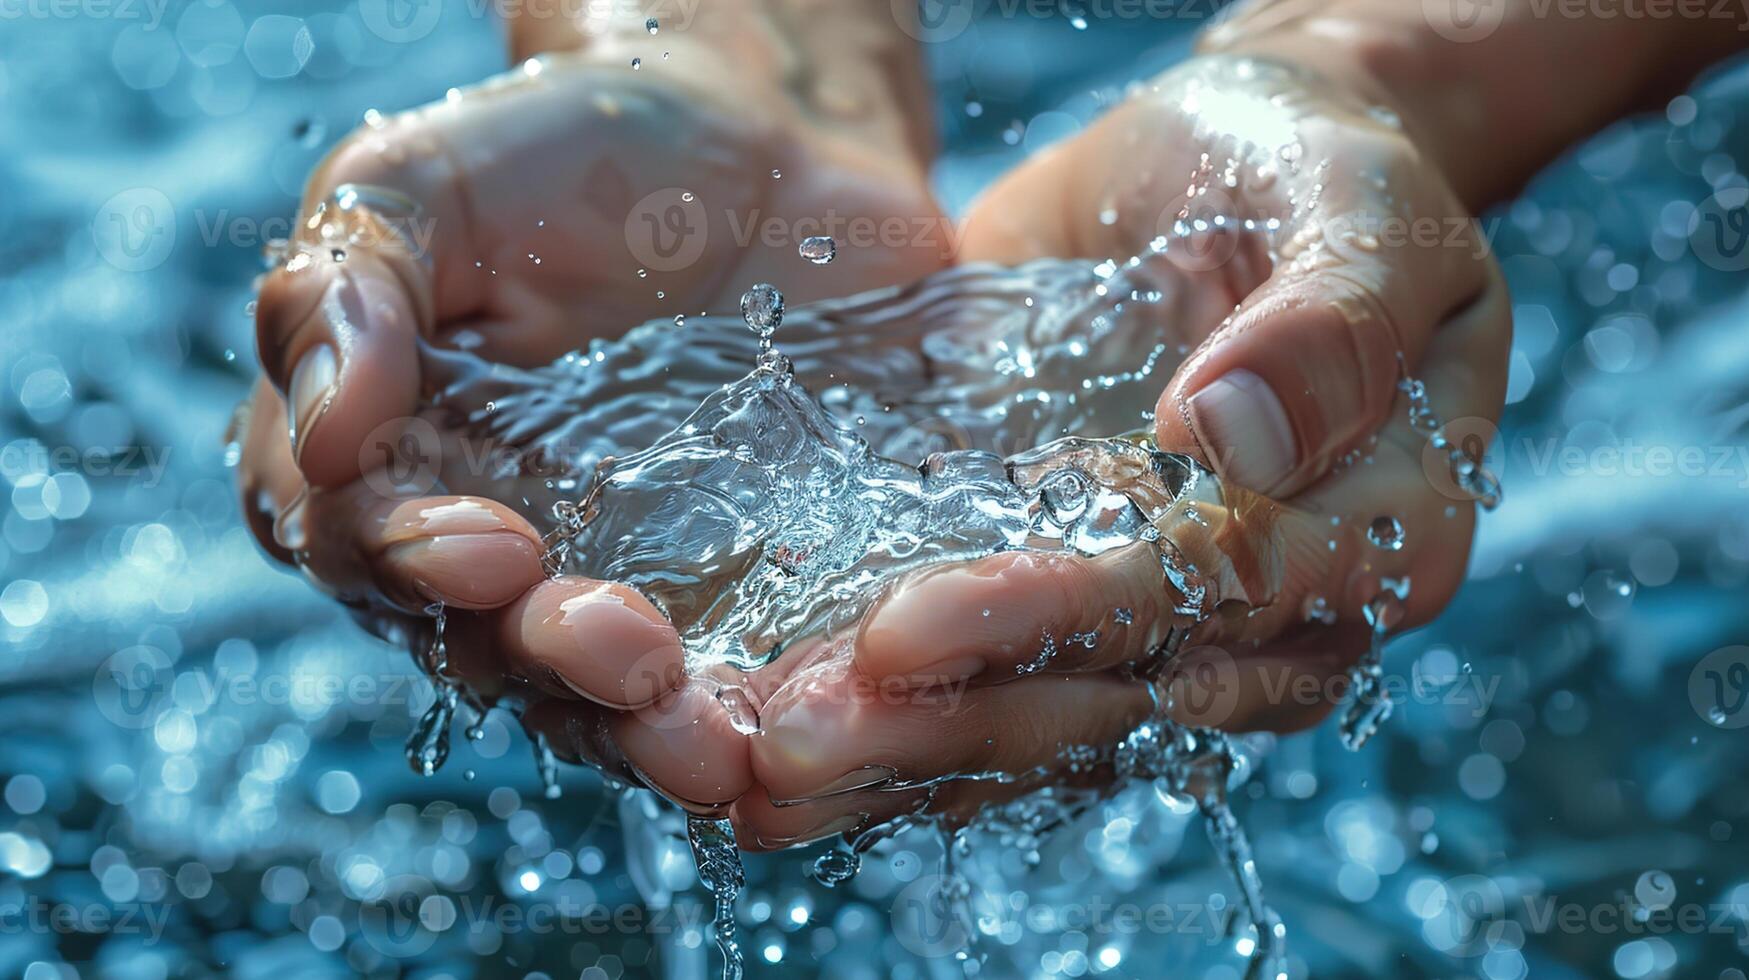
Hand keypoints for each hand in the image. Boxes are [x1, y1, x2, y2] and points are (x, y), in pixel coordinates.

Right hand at [235, 1, 947, 812]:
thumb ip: (347, 286)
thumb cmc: (567, 153)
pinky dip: (767, 714)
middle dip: (553, 665)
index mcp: (389, 464)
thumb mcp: (429, 178)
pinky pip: (744, 682)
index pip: (360, 548)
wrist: (762, 145)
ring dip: (654, 733)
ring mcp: (625, 586)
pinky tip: (802, 726)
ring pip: (611, 701)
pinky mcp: (748, 599)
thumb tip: (320, 436)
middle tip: (627, 654)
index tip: (491, 545)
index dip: (411, 565)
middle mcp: (496, 550)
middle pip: (491, 651)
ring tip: (714, 748)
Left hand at [732, 51, 1511, 845]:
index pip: (1242, 602)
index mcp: (1384, 530)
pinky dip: (896, 714)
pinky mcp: (1060, 589)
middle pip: (1127, 691)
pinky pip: (993, 680)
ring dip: (910, 746)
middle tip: (812, 724)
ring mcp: (1159, 613)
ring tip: (773, 760)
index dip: (1088, 616)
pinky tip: (777, 736)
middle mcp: (1276, 608)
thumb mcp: (1358, 208)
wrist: (1218, 162)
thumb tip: (1230, 440)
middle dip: (966, 711)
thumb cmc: (1309, 171)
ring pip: (1048, 717)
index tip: (939, 619)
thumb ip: (1330, 321)